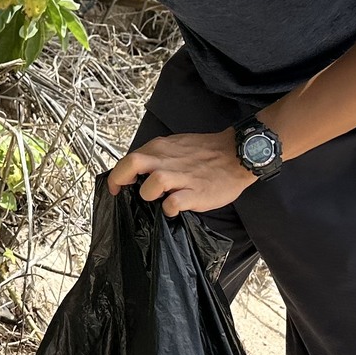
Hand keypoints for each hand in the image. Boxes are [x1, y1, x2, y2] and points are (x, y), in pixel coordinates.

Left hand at [107, 128, 255, 216]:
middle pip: (132, 164)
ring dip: (148, 194)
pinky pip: (174, 203)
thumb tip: (139, 172)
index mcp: (160, 148)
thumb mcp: (176, 146)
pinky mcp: (195, 192)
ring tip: (157, 199)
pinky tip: (173, 209)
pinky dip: (169, 208)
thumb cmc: (206, 153)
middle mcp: (167, 160)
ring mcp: (182, 176)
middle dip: (120, 180)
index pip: (128, 158)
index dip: (118, 175)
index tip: (117, 187)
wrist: (238, 154)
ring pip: (152, 183)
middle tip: (123, 193)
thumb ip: (157, 156)